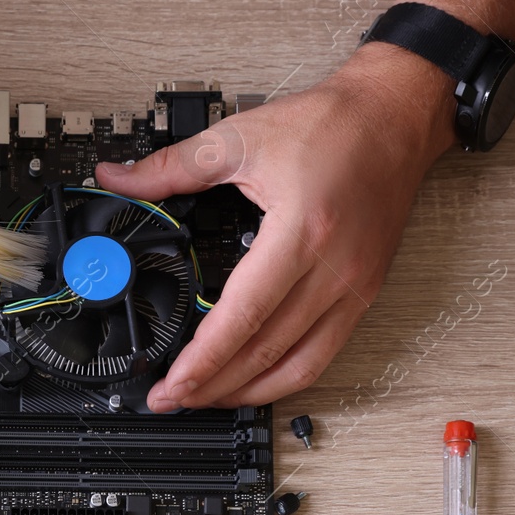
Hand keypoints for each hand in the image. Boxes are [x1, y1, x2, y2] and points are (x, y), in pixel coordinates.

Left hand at [96, 45, 454, 410]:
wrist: (395, 115)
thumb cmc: (333, 124)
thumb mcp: (240, 138)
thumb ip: (171, 167)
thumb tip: (119, 180)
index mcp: (301, 232)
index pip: (242, 317)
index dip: (204, 360)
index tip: (172, 382)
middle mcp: (334, 269)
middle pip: (266, 352)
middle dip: (213, 386)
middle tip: (172, 399)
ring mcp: (355, 287)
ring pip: (299, 366)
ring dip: (249, 391)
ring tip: (207, 399)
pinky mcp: (365, 292)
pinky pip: (326, 354)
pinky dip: (287, 378)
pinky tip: (256, 381)